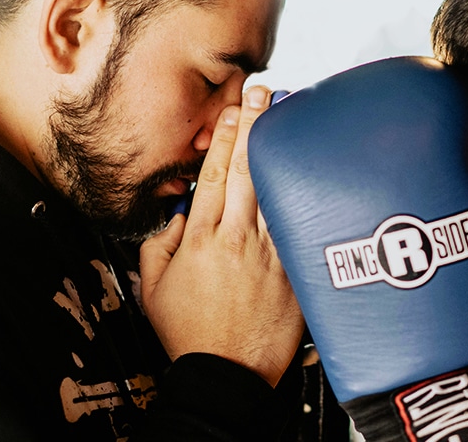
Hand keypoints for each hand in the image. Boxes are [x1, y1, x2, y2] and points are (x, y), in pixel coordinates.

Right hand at [139, 86, 302, 386]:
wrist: (227, 375)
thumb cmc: (192, 335)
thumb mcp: (154, 288)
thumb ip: (160, 245)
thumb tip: (175, 216)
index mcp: (200, 238)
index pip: (213, 174)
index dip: (224, 137)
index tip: (232, 110)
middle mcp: (236, 238)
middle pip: (248, 169)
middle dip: (256, 126)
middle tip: (265, 92)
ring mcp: (270, 253)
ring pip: (277, 189)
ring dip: (283, 149)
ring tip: (291, 116)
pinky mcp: (294, 270)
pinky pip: (300, 224)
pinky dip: (305, 193)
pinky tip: (314, 168)